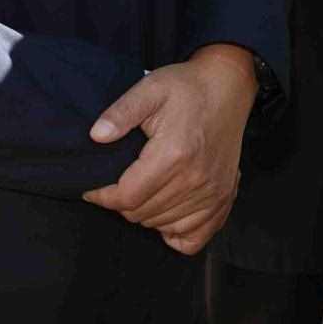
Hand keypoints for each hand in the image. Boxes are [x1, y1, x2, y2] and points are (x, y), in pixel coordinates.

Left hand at [83, 43, 258, 254]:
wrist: (228, 86)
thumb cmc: (187, 87)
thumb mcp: (150, 89)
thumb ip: (121, 112)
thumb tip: (96, 136)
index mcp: (173, 154)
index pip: (126, 198)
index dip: (102, 197)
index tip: (94, 188)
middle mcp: (195, 179)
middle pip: (141, 215)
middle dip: (122, 203)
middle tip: (121, 183)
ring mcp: (213, 191)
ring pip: (162, 225)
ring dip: (146, 213)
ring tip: (143, 190)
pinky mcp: (224, 197)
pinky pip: (193, 237)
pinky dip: (176, 232)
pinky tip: (168, 212)